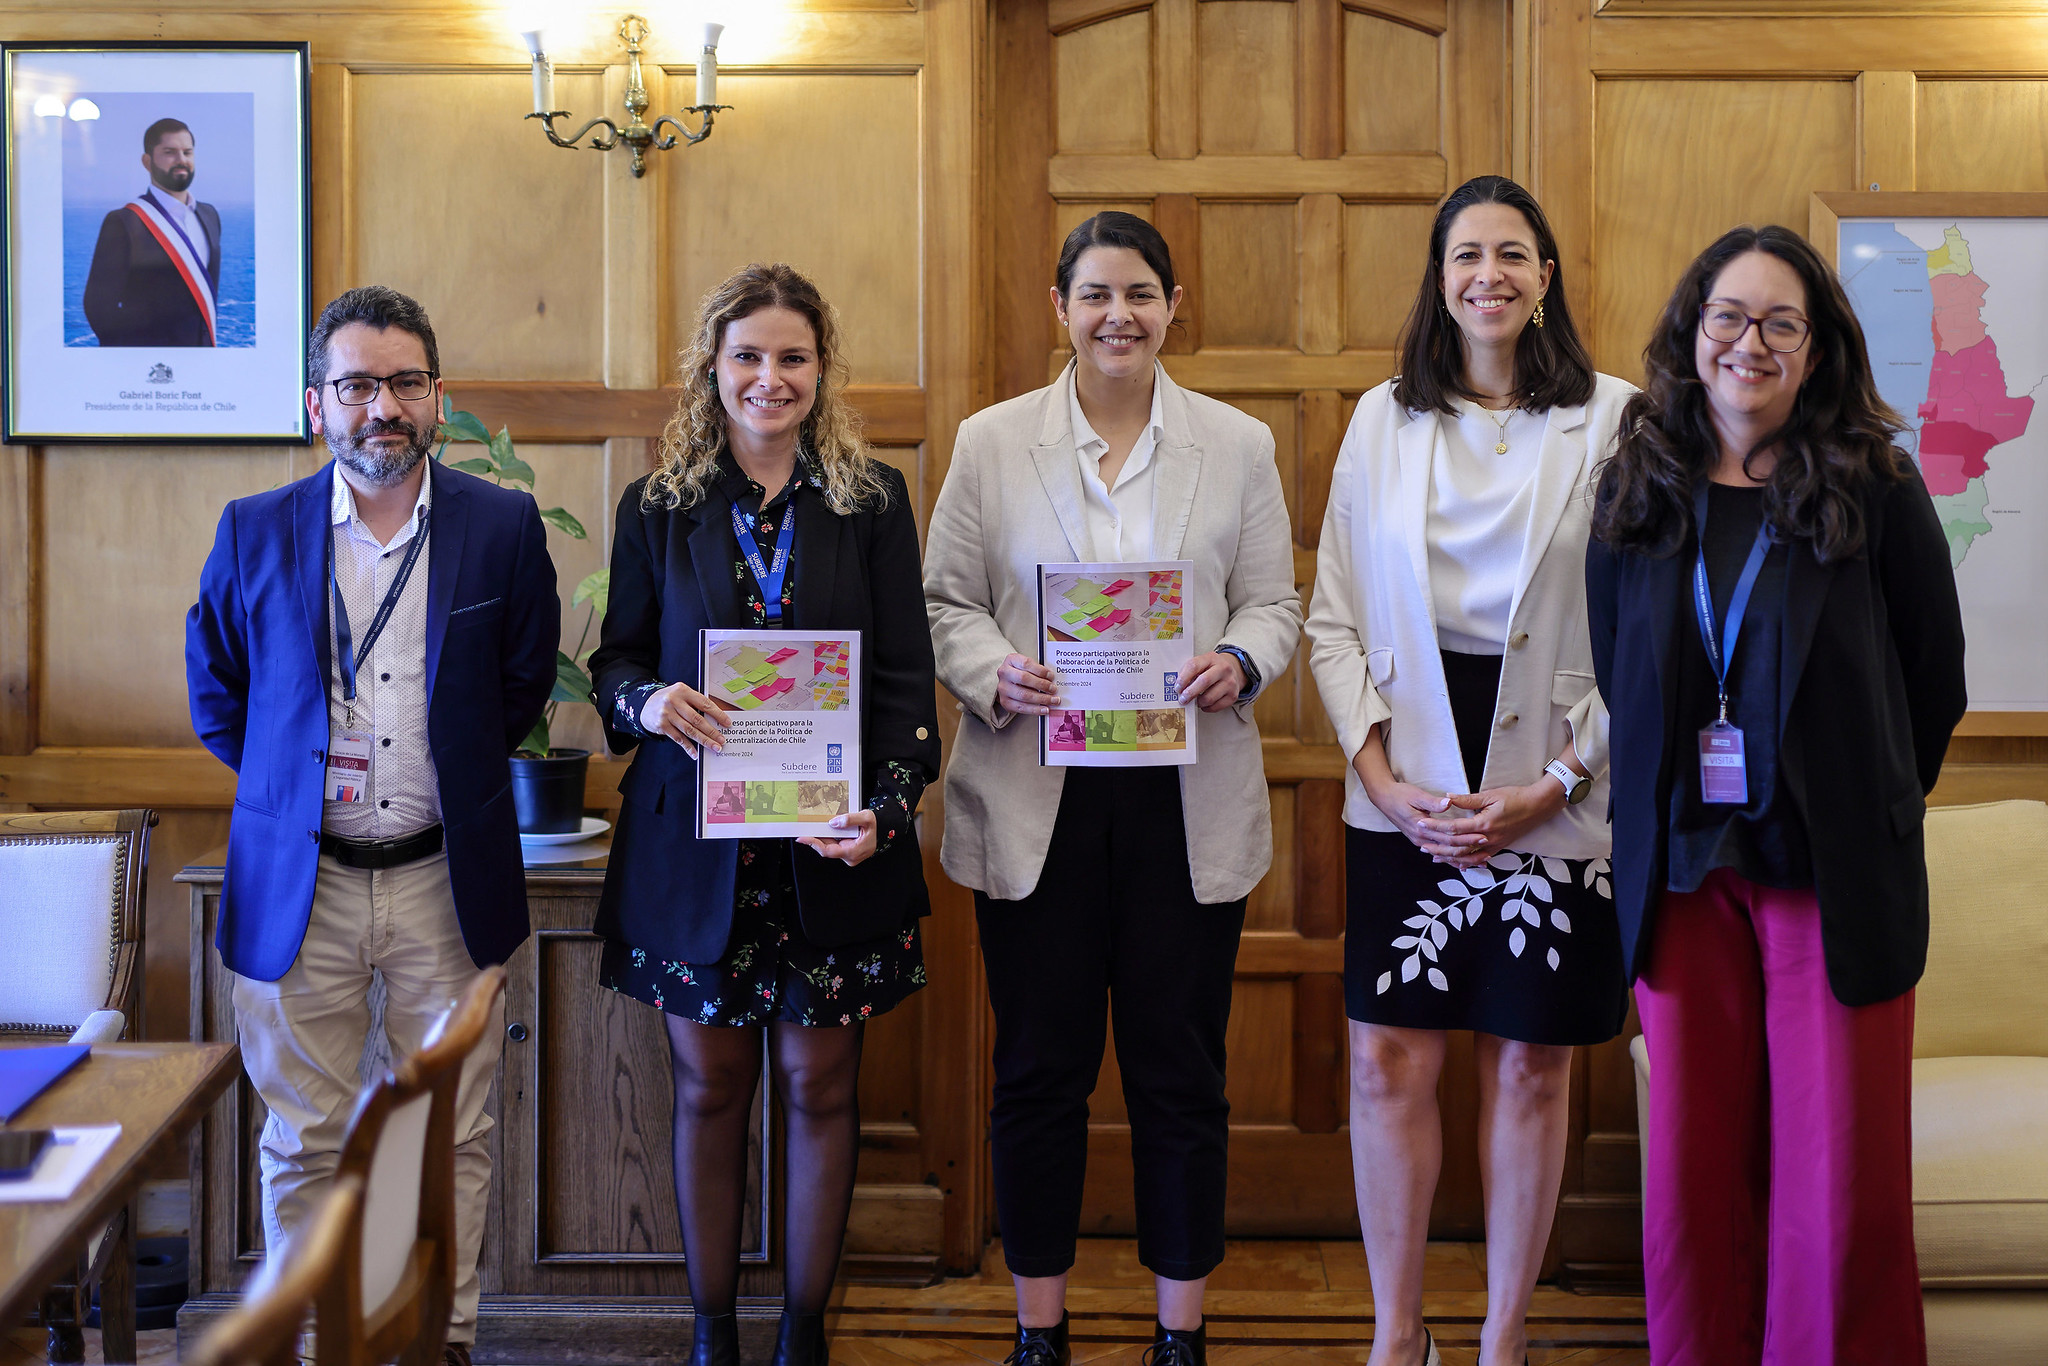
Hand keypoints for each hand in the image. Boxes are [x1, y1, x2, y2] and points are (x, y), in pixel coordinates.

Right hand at [640, 681, 730, 759]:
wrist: (644, 704)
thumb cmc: (669, 699)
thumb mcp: (681, 694)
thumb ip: (695, 702)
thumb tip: (715, 718)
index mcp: (682, 690)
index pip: (704, 703)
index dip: (717, 714)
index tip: (727, 723)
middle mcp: (674, 701)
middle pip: (697, 719)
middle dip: (712, 731)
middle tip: (721, 740)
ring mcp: (666, 714)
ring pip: (689, 730)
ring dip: (703, 740)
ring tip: (714, 746)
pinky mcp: (661, 725)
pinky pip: (678, 738)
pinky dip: (688, 747)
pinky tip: (695, 752)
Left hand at [797, 808, 877, 866]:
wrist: (883, 830)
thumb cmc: (876, 826)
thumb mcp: (866, 818)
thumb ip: (850, 819)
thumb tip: (834, 823)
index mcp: (854, 852)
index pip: (828, 851)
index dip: (814, 844)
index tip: (802, 838)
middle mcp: (850, 857)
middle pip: (827, 849)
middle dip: (816, 839)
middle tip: (805, 829)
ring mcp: (848, 856)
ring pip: (829, 848)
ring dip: (822, 838)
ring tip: (813, 828)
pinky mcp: (846, 852)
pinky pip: (833, 846)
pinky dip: (828, 838)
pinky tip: (823, 830)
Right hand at [996, 653, 1057, 715]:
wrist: (1007, 680)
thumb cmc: (1019, 671)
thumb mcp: (1027, 665)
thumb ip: (1037, 669)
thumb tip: (1051, 680)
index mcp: (1011, 660)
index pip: (1026, 663)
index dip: (1040, 670)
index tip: (1051, 676)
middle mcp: (1005, 674)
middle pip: (1024, 679)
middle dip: (1042, 685)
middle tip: (1053, 689)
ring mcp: (1003, 688)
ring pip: (1023, 695)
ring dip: (1041, 699)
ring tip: (1052, 700)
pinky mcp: (1005, 701)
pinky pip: (1021, 707)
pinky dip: (1035, 709)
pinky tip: (1043, 709)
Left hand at [1176, 651, 1245, 712]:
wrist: (1232, 671)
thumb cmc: (1211, 669)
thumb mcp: (1201, 663)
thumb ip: (1189, 671)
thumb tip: (1177, 687)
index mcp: (1211, 658)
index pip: (1194, 666)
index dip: (1183, 678)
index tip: (1177, 687)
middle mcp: (1223, 669)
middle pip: (1204, 681)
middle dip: (1190, 693)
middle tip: (1183, 699)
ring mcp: (1230, 682)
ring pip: (1210, 697)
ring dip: (1199, 702)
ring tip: (1195, 701)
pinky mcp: (1233, 695)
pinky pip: (1216, 706)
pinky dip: (1207, 708)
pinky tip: (1204, 704)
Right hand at [1365, 775, 1482, 861]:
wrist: (1384, 798)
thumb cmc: (1400, 795)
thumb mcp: (1416, 795)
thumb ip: (1433, 802)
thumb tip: (1448, 802)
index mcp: (1422, 828)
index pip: (1449, 837)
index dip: (1466, 838)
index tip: (1482, 836)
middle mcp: (1421, 839)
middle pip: (1449, 850)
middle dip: (1469, 851)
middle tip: (1486, 851)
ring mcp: (1420, 842)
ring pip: (1444, 856)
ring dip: (1462, 860)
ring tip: (1479, 862)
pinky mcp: (1420, 841)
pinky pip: (1438, 854)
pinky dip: (1450, 860)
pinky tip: (1461, 864)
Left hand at [1415, 781, 1567, 867]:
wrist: (1539, 806)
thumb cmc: (1516, 797)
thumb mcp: (1491, 795)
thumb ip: (1468, 800)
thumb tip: (1448, 797)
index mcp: (1483, 824)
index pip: (1453, 828)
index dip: (1435, 827)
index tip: (1421, 824)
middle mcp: (1488, 838)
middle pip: (1457, 846)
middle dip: (1438, 846)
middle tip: (1421, 845)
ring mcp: (1494, 845)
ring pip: (1468, 856)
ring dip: (1450, 857)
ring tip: (1434, 856)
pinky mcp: (1500, 847)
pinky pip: (1480, 858)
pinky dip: (1467, 862)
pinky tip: (1458, 864)